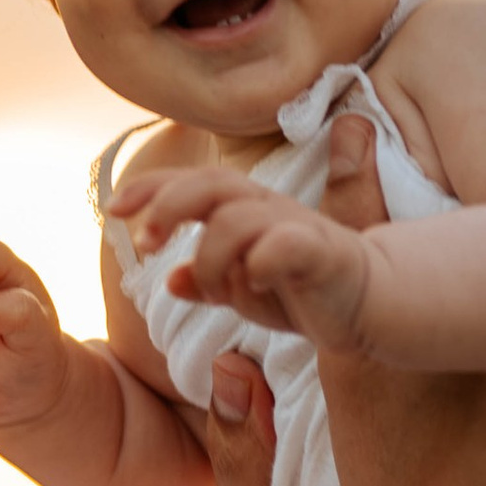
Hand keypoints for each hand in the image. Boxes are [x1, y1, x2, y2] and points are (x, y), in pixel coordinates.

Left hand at [107, 164, 382, 350]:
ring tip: (214, 288)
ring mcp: (296, 227)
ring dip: (211, 256)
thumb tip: (172, 280)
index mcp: (244, 210)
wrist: (372, 303)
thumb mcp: (246, 291)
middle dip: (168, 207)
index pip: (192, 183)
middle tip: (146, 242)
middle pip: (210, 185)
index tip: (113, 209)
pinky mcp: (324, 253)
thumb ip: (208, 282)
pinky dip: (262, 258)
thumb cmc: (305, 291)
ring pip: (237, 220)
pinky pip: (287, 245)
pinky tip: (253, 278)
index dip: (151, 189)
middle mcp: (267, 208)